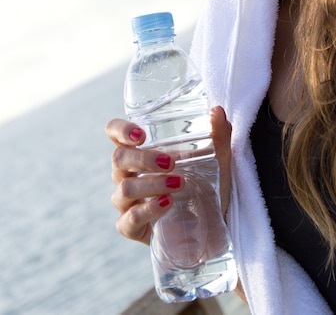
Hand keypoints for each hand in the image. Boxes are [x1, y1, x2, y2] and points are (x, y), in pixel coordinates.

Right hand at [105, 106, 231, 244]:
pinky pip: (129, 219)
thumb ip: (218, 133)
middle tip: (170, 162)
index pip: (114, 133)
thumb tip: (218, 111)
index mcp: (139, 151)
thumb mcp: (216, 158)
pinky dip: (148, 210)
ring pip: (125, 188)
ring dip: (152, 184)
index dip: (120, 130)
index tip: (141, 135)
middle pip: (119, 158)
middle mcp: (126, 174)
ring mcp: (126, 201)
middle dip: (143, 159)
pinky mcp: (131, 227)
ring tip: (178, 184)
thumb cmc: (206, 184)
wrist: (212, 224)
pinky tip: (167, 204)